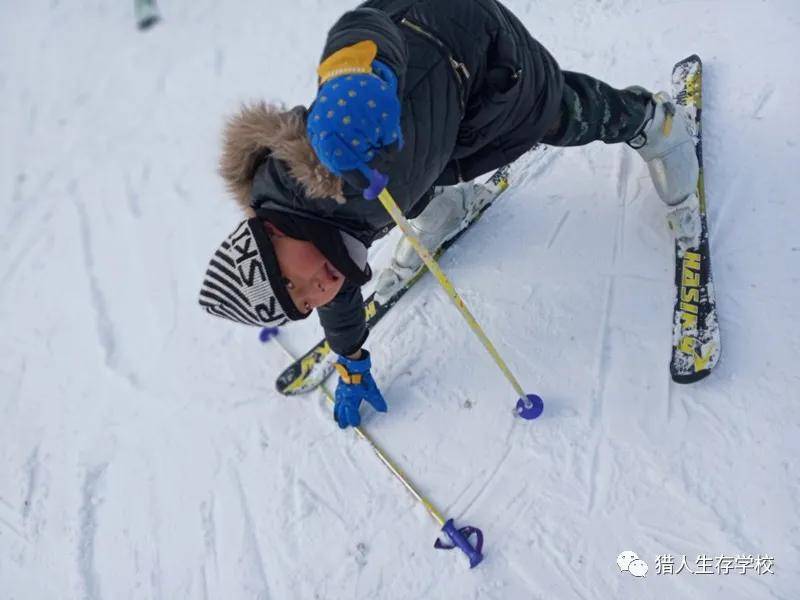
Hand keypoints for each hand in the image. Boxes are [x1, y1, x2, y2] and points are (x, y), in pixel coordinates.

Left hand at [307, 42, 401, 177]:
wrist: (348, 75)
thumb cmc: (334, 110)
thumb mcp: (322, 132)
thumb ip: (336, 159)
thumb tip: (361, 184)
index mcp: (327, 132)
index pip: (344, 164)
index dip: (356, 177)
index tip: (364, 184)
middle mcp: (348, 125)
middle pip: (366, 160)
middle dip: (368, 162)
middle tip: (366, 153)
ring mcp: (369, 118)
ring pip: (381, 155)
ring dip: (377, 151)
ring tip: (368, 135)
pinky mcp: (386, 113)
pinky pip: (392, 146)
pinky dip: (389, 145)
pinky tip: (380, 132)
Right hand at [333, 350, 386, 427]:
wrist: (353, 365)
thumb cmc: (360, 378)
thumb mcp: (371, 391)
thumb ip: (377, 401)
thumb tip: (383, 409)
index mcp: (350, 401)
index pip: (351, 414)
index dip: (354, 420)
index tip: (356, 423)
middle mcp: (343, 398)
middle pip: (342, 412)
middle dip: (342, 419)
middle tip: (342, 425)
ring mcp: (340, 392)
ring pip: (338, 406)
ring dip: (337, 413)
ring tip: (336, 418)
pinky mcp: (340, 386)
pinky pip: (337, 398)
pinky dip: (337, 403)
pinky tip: (339, 402)